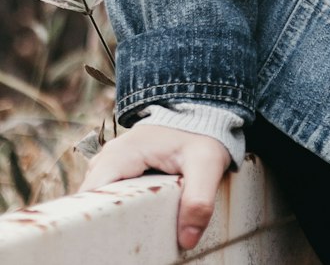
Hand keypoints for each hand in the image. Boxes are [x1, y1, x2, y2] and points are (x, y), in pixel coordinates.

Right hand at [81, 123, 230, 251]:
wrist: (204, 114)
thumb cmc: (203, 135)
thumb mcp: (207, 165)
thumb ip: (199, 200)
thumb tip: (187, 240)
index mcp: (122, 154)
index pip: (90, 194)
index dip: (94, 219)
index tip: (105, 242)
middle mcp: (111, 156)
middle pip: (90, 199)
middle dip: (101, 222)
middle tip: (116, 246)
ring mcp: (114, 162)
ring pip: (98, 197)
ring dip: (108, 216)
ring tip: (123, 239)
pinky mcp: (122, 169)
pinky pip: (108, 193)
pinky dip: (116, 209)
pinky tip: (130, 226)